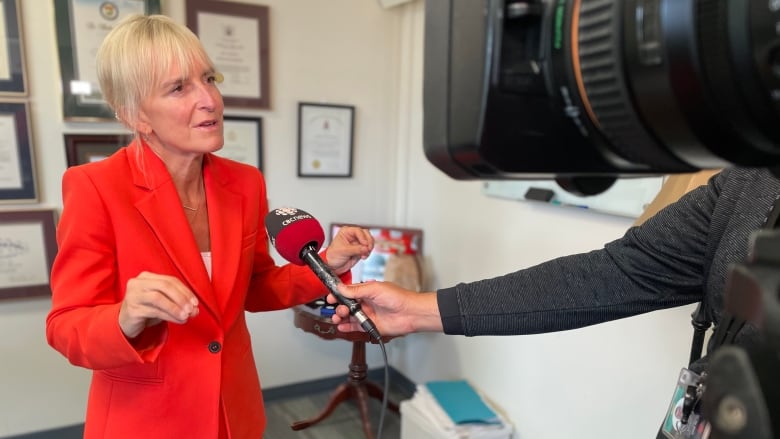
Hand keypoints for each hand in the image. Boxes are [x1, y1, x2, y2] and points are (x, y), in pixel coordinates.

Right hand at [119, 271, 199, 338]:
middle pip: (164, 286)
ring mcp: (133, 295)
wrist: (125, 322)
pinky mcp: (131, 309)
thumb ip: (178, 302)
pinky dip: (169, 316)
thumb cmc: (146, 309)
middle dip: (181, 298)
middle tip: (191, 309)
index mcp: (146, 276)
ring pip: (158, 298)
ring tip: (185, 316)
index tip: (195, 302)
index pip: (170, 280)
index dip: (185, 291)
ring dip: (175, 308)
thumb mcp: (162, 302)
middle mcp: (138, 283)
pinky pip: (154, 311)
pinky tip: (178, 320)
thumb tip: (195, 309)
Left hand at [324, 226, 373, 274]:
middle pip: (366, 234)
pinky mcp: (360, 250)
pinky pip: (368, 249)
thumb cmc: (333, 255)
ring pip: (369, 241)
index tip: (365, 244)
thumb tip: (365, 248)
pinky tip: (363, 257)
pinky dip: (368, 253)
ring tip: (365, 254)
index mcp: (346, 232)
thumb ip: (355, 249)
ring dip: (369, 248)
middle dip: (368, 242)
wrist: (333, 266)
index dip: (363, 237)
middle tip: (368, 249)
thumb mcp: (343, 251)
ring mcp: (357, 243)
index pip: (358, 231)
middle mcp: (353, 236)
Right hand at [327, 281, 442, 335]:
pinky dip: (347, 327)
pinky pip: (355, 327)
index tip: (330, 298)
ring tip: (337, 319)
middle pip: (346, 305)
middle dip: (339, 308)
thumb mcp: (375, 288)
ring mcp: (368, 314)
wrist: (410, 313)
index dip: (338, 295)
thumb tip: (341, 288)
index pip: (348, 292)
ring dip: (341, 317)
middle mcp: (366, 302)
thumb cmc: (398, 297)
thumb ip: (356, 290)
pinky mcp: (371, 325)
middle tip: (340, 310)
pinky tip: (341, 326)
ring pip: (349, 317)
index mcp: (367, 291)